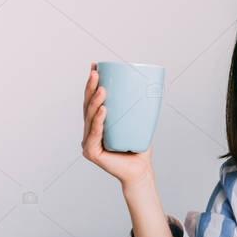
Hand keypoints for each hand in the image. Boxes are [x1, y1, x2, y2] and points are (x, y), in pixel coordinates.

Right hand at [82, 61, 154, 185]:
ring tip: (103, 90)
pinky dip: (98, 122)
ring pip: (90, 118)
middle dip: (91, 87)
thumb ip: (136, 106)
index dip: (92, 83)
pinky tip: (103, 111)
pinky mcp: (91, 152)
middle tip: (95, 72)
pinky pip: (94, 134)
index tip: (95, 66)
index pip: (93, 100)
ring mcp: (88, 142)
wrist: (140, 170)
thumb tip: (148, 82)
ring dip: (95, 102)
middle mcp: (89, 131)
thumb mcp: (137, 122)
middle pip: (88, 106)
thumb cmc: (138, 146)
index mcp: (97, 123)